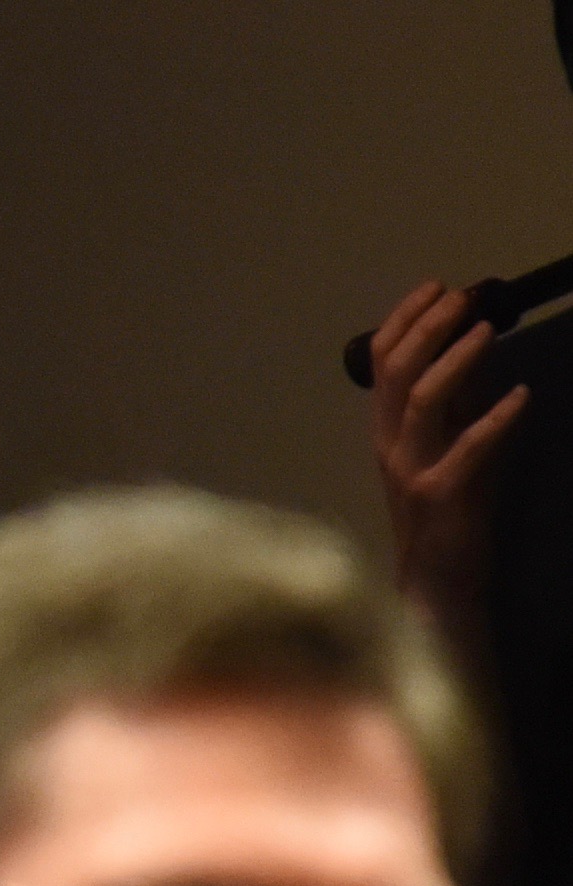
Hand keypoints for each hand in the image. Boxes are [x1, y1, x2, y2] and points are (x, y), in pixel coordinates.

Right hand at [369, 280, 528, 618]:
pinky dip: (496, 418)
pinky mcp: (439, 494)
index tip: (435, 286)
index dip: (405, 319)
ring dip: (456, 359)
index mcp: (387, 429)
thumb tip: (473, 348)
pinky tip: (522, 396)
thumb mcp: (449, 445)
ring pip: (422, 401)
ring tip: (487, 331)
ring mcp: (410, 469)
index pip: (382, 362)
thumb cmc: (448, 511)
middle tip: (463, 297)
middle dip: (429, 326)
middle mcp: (389, 444)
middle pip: (398, 372)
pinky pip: (468, 448)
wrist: (438, 580)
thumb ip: (456, 404)